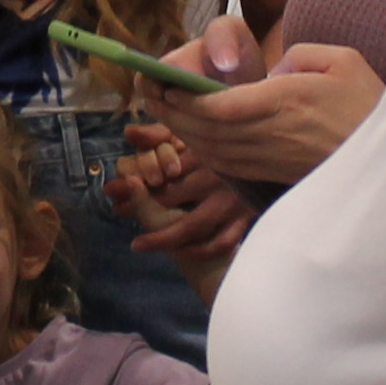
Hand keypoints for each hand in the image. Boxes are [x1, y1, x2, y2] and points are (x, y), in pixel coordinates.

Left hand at [111, 126, 255, 261]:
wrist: (273, 147)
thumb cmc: (228, 140)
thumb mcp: (195, 133)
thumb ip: (161, 134)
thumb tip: (128, 132)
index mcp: (202, 152)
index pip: (162, 168)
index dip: (134, 181)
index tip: (112, 189)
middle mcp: (216, 177)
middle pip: (171, 197)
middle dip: (141, 207)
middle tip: (119, 212)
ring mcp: (231, 201)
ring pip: (192, 226)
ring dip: (163, 238)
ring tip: (138, 244)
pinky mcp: (246, 218)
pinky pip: (221, 241)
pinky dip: (201, 250)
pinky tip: (183, 252)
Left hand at [142, 44, 384, 191]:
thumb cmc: (368, 105)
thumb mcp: (341, 61)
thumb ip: (299, 57)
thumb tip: (271, 70)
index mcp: (288, 102)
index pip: (224, 106)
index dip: (188, 99)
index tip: (165, 85)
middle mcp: (274, 134)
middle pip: (209, 129)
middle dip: (173, 114)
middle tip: (149, 96)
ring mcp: (273, 158)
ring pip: (214, 150)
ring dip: (183, 133)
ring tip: (162, 113)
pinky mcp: (274, 173)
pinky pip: (228, 164)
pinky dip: (204, 150)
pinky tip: (194, 137)